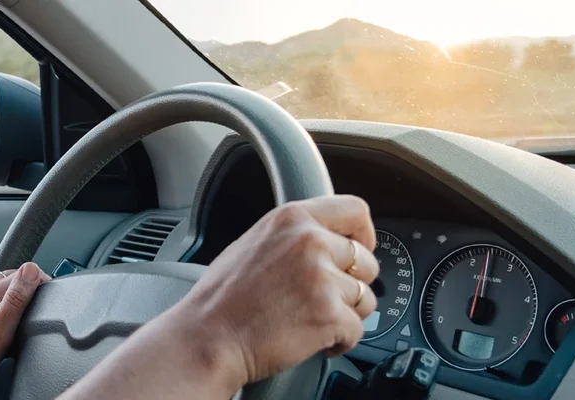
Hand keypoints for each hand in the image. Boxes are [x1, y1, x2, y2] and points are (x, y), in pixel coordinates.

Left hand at [0, 261, 49, 398]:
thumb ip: (17, 298)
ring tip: (16, 303)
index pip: (26, 272)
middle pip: (11, 274)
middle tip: (34, 308)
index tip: (47, 296)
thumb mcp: (0, 332)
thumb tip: (31, 269)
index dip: (42, 281)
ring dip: (9, 284)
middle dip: (27, 285)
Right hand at [180, 195, 379, 383]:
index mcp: (291, 219)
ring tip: (314, 321)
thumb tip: (327, 242)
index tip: (358, 250)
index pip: (355, 211)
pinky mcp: (329, 315)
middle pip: (367, 260)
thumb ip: (293, 236)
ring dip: (347, 314)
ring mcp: (322, 278)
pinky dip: (340, 341)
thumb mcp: (253, 243)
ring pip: (366, 298)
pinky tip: (313, 341)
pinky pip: (357, 330)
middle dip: (352, 284)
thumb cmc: (221, 300)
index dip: (363, 235)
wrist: (207, 339)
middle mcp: (310, 242)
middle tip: (325, 299)